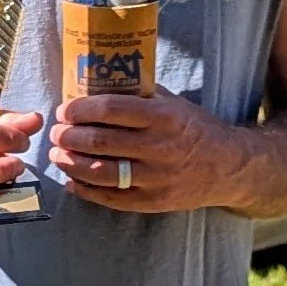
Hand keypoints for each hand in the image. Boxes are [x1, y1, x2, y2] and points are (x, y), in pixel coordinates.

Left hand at [52, 90, 251, 214]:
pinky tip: (72, 179)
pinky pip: (110, 198)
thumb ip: (139, 95)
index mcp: (163, 117)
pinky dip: (85, 189)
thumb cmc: (195, 128)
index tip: (65, 110)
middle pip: (99, 142)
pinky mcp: (152, 202)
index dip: (79, 110)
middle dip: (68, 137)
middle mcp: (159, 147)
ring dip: (71, 164)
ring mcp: (155, 178)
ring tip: (58, 155)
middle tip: (56, 133)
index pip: (109, 110)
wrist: (229, 167)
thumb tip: (96, 83)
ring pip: (100, 172)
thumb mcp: (173, 103)